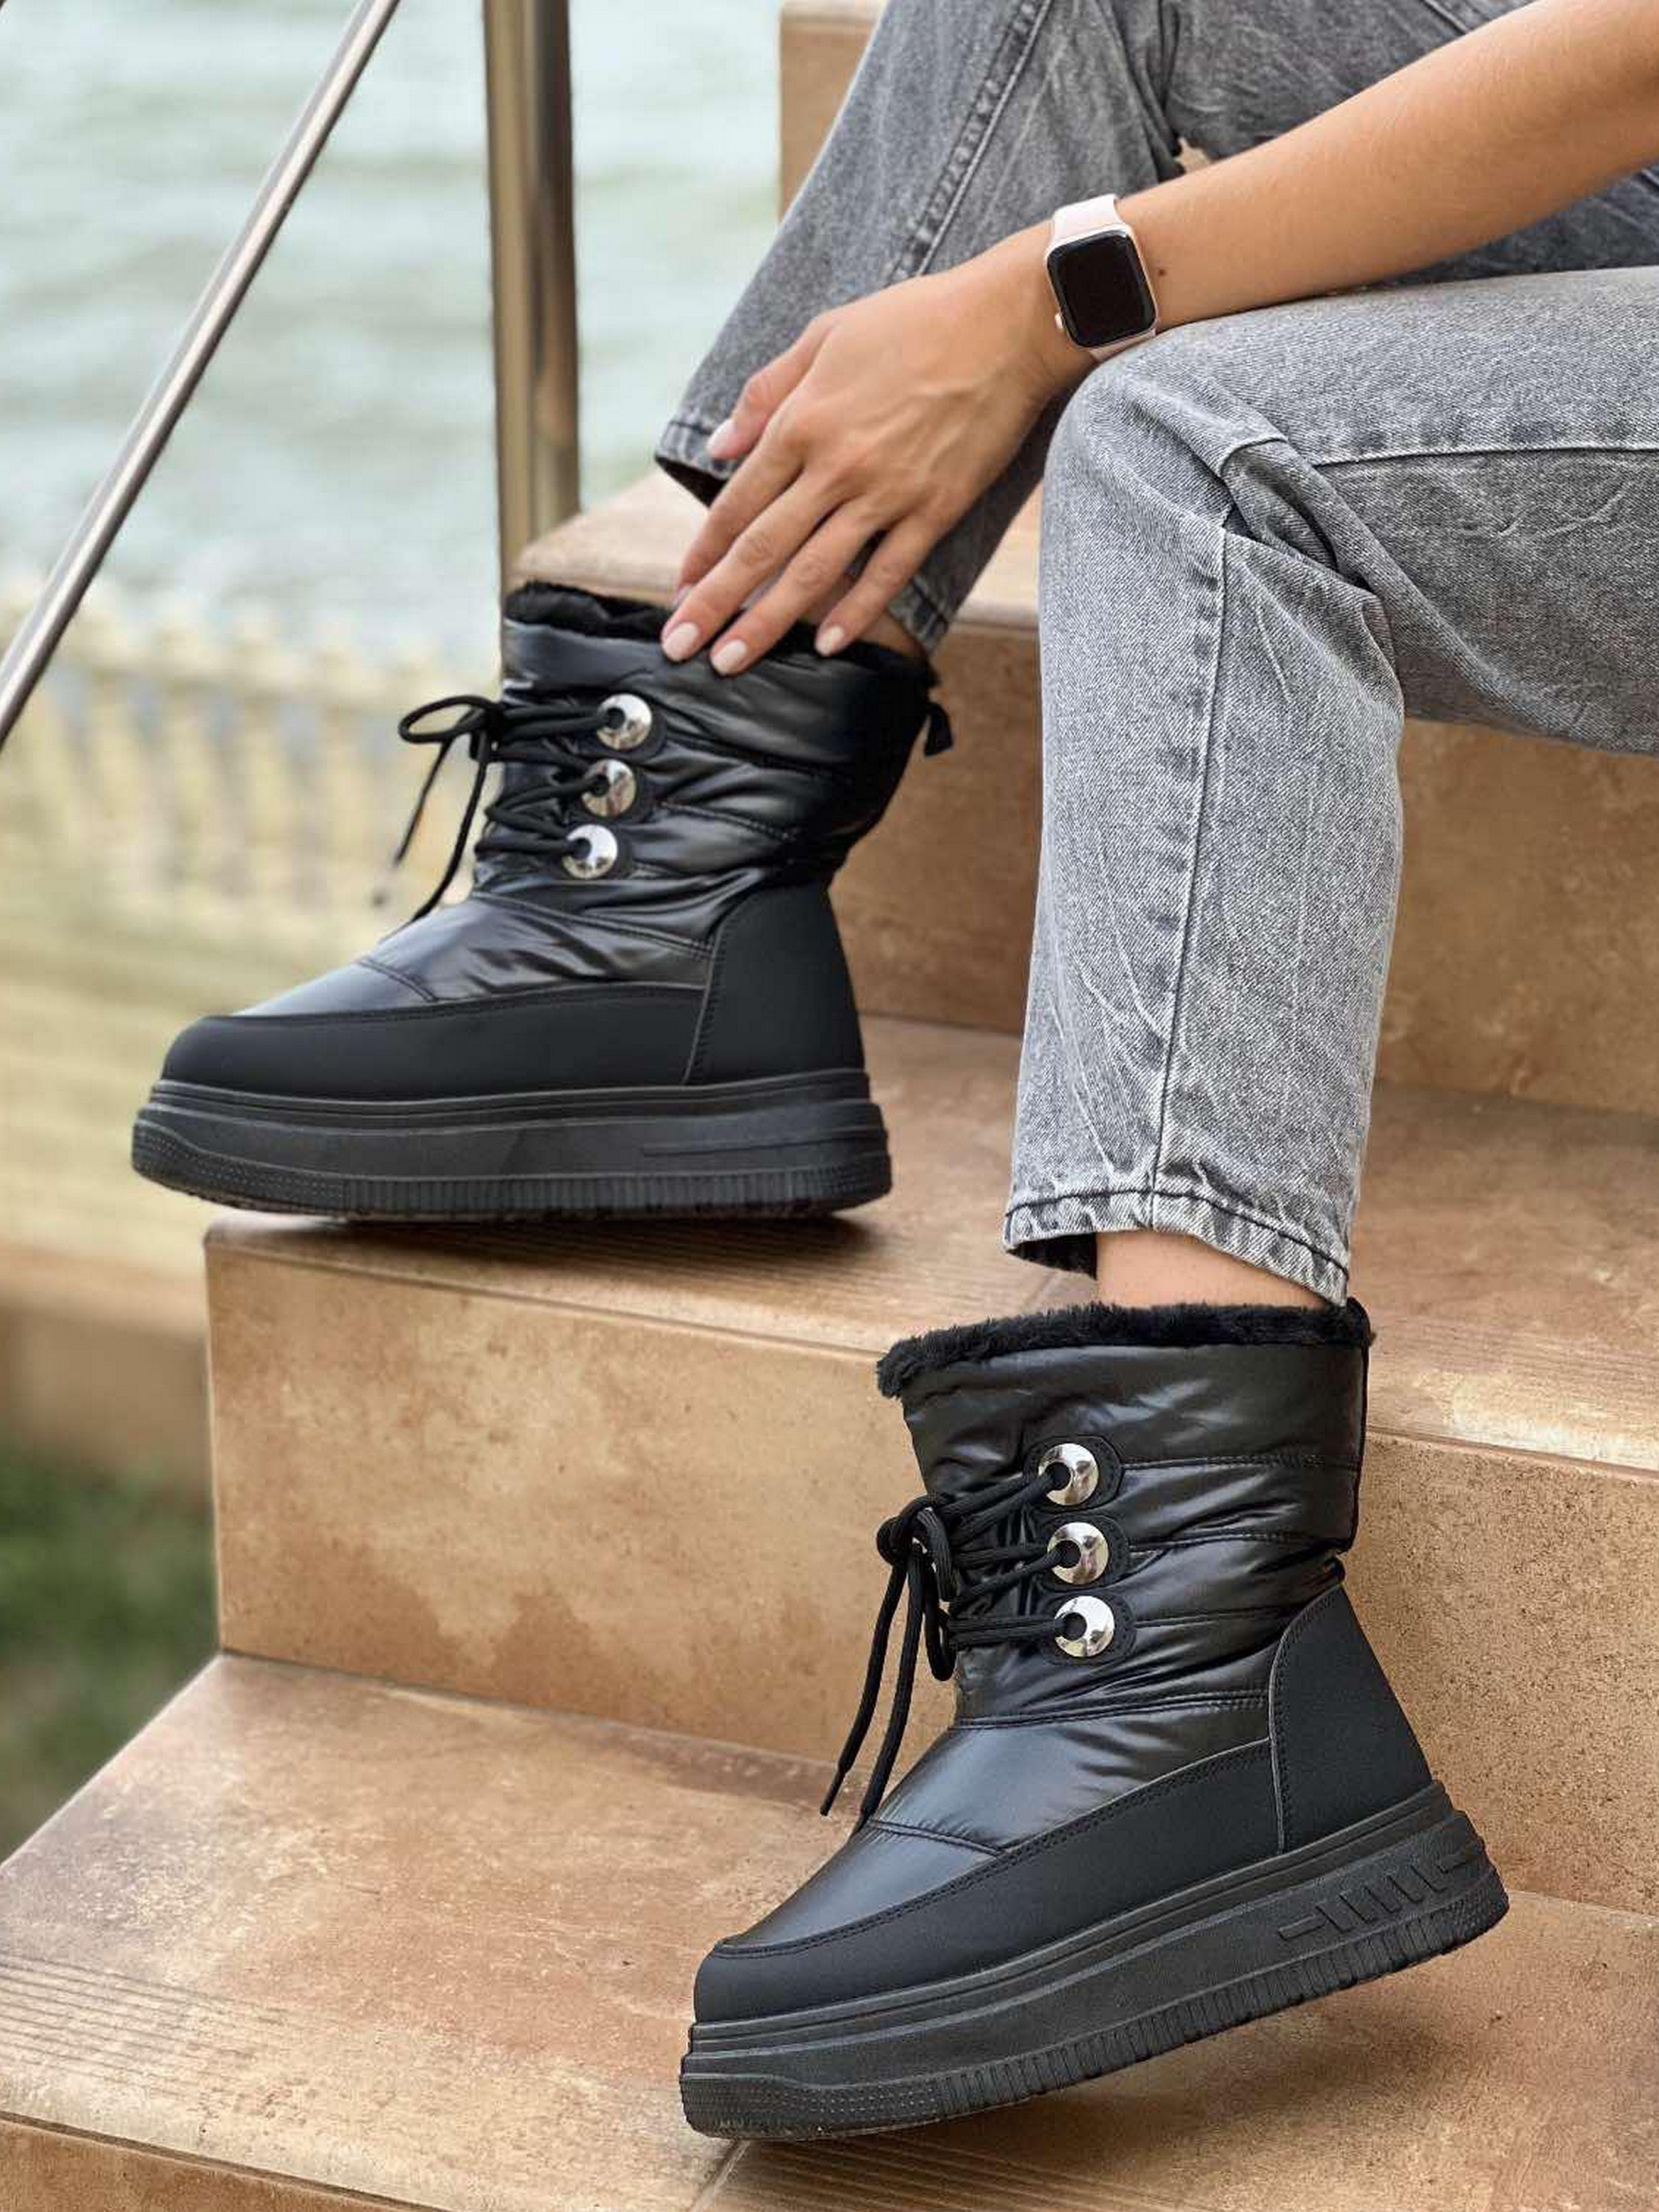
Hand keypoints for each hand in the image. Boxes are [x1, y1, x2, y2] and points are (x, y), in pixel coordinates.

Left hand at [662, 224, 1086, 671]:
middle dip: (715, 603)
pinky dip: (856, 613)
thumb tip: (718, 447)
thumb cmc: (915, 320)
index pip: (737, 503)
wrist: (1008, 324)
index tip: (679, 590)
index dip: (703, 552)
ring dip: (766, 623)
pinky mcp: (935, 510)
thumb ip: (767, 394)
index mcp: (803, 420)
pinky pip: (888, 573)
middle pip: (761, 549)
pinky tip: (827, 646)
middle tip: (679, 647)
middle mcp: (836, 466)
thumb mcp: (825, 335)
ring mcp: (887, 494)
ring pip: (813, 573)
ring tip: (731, 663)